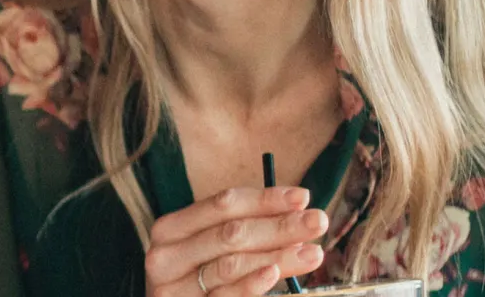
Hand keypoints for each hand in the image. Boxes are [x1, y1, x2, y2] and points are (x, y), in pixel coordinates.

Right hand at [145, 186, 328, 295]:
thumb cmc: (195, 278)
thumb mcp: (207, 249)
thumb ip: (240, 230)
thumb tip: (296, 208)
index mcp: (171, 229)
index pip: (223, 205)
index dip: (265, 199)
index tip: (302, 197)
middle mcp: (166, 256)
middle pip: (230, 233)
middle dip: (279, 226)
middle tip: (318, 222)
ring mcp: (174, 288)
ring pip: (231, 265)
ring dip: (277, 256)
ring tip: (312, 252)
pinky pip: (225, 296)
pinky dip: (251, 285)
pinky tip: (274, 274)